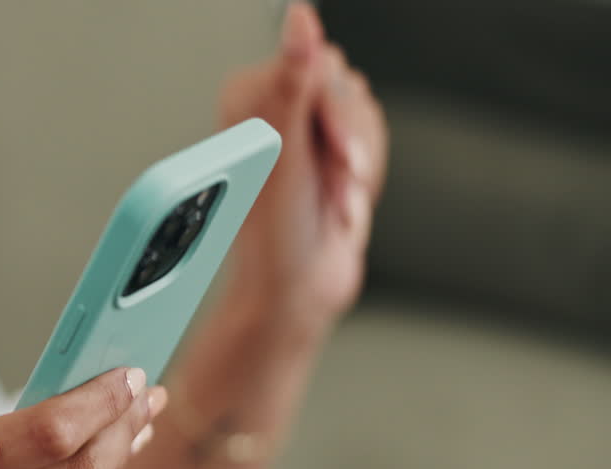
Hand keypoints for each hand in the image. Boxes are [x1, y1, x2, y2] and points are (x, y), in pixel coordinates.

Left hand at [218, 2, 388, 339]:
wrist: (297, 290)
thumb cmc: (276, 235)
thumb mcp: (285, 152)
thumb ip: (293, 81)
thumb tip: (299, 18)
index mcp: (246, 97)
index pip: (316, 64)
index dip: (333, 111)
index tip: (331, 153)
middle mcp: (272, 107)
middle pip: (345, 84)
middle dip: (349, 142)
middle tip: (335, 186)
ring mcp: (302, 129)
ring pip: (364, 111)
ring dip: (358, 164)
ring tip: (333, 201)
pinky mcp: (328, 150)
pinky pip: (373, 138)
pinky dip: (365, 176)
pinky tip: (342, 203)